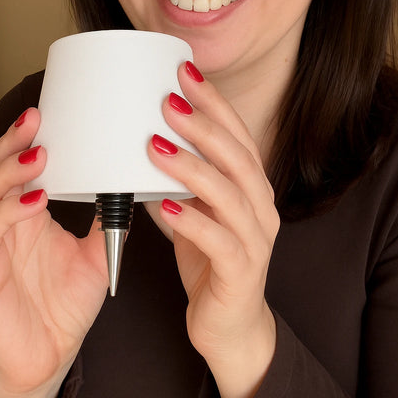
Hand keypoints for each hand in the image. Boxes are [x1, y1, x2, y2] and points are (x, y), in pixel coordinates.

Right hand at [0, 108, 108, 397]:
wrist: (49, 357)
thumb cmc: (64, 306)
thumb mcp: (96, 253)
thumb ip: (108, 220)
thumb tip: (132, 185)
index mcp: (25, 215)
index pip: (17, 165)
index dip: (26, 138)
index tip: (49, 111)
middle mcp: (2, 225)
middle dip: (12, 142)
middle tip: (37, 119)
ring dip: (9, 172)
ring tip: (38, 154)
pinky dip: (8, 213)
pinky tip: (34, 199)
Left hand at [147, 63, 279, 397]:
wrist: (229, 325)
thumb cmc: (210, 259)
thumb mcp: (192, 210)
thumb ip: (173, 180)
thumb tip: (135, 142)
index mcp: (251, 186)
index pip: (236, 133)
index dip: (213, 102)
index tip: (185, 72)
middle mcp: (261, 206)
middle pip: (237, 156)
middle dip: (202, 125)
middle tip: (168, 101)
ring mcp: (256, 240)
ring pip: (230, 194)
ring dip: (193, 167)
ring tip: (157, 146)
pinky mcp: (242, 272)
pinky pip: (219, 242)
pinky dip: (193, 221)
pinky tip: (164, 205)